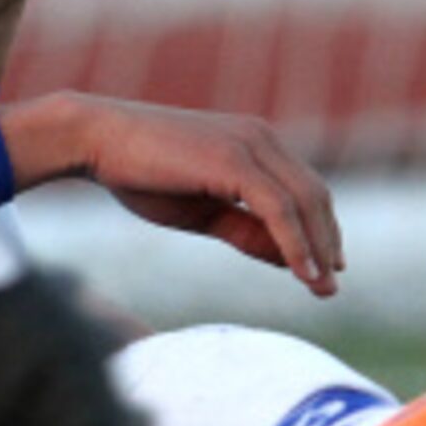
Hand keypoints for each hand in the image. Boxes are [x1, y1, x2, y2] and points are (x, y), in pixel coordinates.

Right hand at [2, 92, 346, 295]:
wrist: (94, 139)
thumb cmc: (138, 173)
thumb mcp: (201, 212)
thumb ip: (243, 230)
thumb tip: (285, 258)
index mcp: (253, 144)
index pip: (304, 190)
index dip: (320, 229)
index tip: (325, 267)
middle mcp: (260, 138)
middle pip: (314, 195)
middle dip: (326, 242)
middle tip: (330, 284)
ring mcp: (249, 146)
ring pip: (304, 202)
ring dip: (317, 247)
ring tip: (321, 287)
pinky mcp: (234, 160)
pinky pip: (278, 208)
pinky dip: (295, 242)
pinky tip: (303, 273)